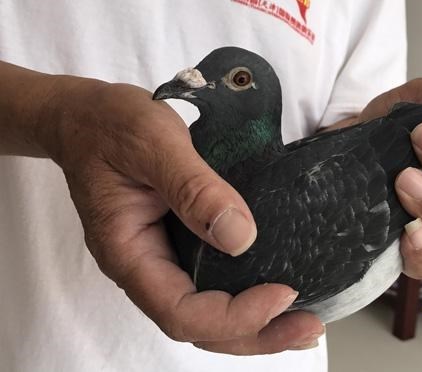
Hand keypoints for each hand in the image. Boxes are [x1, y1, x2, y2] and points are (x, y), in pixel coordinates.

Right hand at [39, 78, 323, 353]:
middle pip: (200, 326)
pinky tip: (279, 290)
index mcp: (128, 252)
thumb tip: (240, 236)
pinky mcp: (181, 243)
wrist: (87, 115)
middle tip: (308, 326)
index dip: (234, 315)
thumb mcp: (153, 144)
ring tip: (303, 321)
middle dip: (256, 332)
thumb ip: (193, 188)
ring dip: (257, 323)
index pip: (180, 311)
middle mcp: (145, 266)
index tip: (282, 294)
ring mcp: (163, 257)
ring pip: (208, 312)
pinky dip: (248, 294)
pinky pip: (213, 282)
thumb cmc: (109, 124)